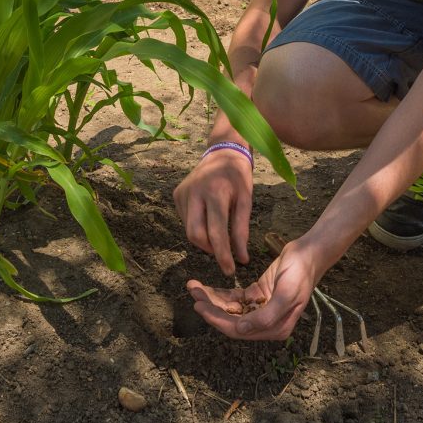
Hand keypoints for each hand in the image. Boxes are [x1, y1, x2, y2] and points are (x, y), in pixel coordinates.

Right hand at [173, 148, 252, 275]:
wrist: (223, 151)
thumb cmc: (238, 177)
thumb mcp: (246, 201)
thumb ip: (242, 230)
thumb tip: (241, 259)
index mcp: (215, 193)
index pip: (216, 234)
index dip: (223, 256)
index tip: (230, 271)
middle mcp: (194, 193)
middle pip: (195, 235)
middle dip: (209, 250)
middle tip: (223, 254)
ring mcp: (182, 193)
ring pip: (189, 229)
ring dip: (204, 238)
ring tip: (218, 230)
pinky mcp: (176, 194)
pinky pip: (185, 220)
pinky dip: (198, 226)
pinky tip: (208, 216)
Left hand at [186, 239, 319, 339]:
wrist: (309, 253)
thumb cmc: (300, 274)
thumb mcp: (286, 295)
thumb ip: (265, 316)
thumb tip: (242, 330)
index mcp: (275, 329)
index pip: (239, 330)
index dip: (217, 320)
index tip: (199, 307)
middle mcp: (266, 323)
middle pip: (231, 320)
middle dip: (210, 309)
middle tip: (193, 294)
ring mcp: (260, 309)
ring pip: (230, 309)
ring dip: (212, 300)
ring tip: (194, 288)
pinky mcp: (257, 295)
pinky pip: (234, 298)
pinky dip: (220, 294)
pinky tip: (206, 287)